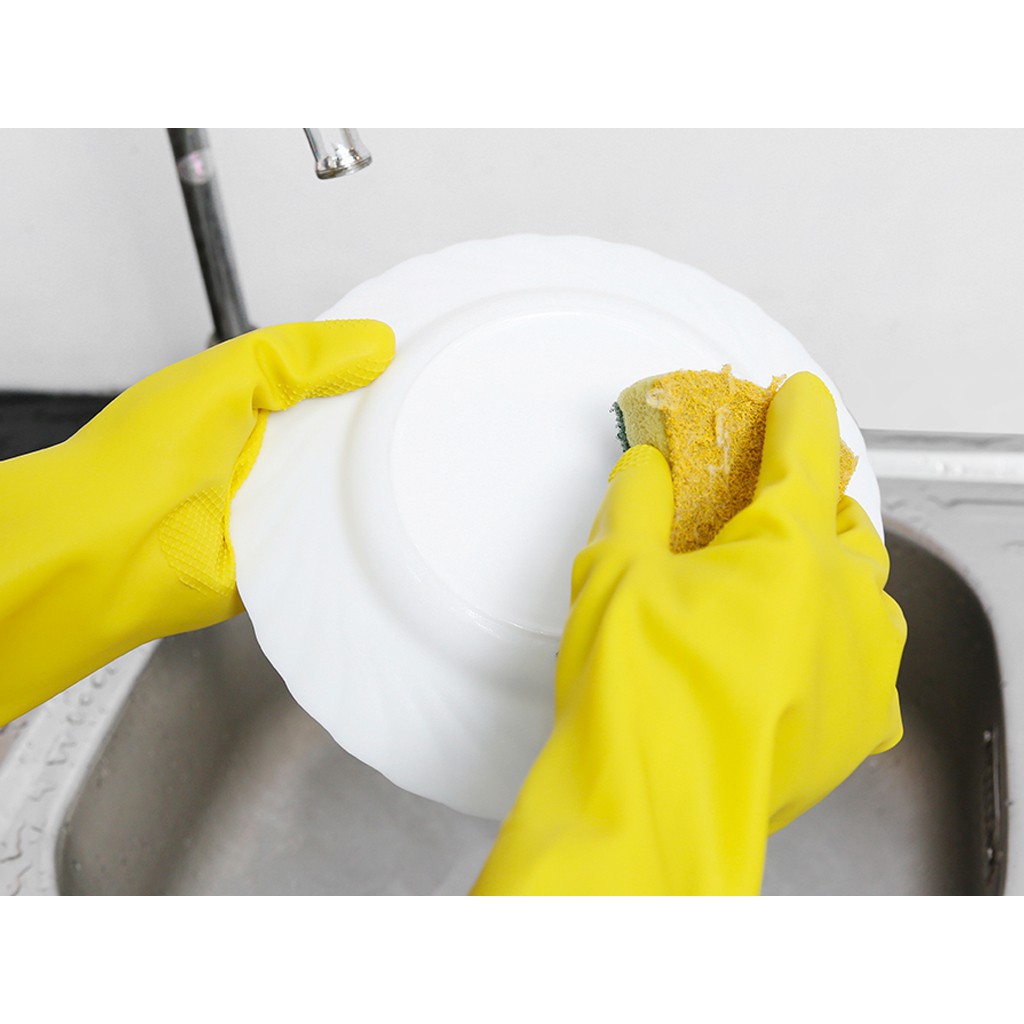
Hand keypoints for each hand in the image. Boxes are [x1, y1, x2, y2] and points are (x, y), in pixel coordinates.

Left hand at [0, 320, 393, 723]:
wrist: (103, 554)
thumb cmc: (138, 462)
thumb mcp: (223, 375)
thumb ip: (296, 355)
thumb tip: (374, 342)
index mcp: (248, 404)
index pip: (324, 381)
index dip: (368, 371)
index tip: (417, 364)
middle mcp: (263, 455)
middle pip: (343, 438)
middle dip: (382, 432)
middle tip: (428, 421)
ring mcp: (274, 509)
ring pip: (344, 492)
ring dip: (371, 488)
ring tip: (420, 472)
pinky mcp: (282, 559)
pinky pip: (331, 545)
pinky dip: (354, 540)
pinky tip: (386, 530)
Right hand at [472, 372, 905, 894]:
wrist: (653, 809)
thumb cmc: (638, 692)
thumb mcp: (614, 571)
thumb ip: (635, 502)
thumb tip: (645, 470)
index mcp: (793, 550)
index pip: (804, 451)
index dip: (797, 411)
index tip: (798, 392)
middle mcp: (850, 604)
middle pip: (847, 523)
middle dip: (814, 502)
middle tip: (768, 501)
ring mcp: (864, 670)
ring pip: (866, 595)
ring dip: (829, 574)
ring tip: (779, 581)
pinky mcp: (858, 728)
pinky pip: (862, 664)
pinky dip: (832, 643)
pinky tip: (791, 655)